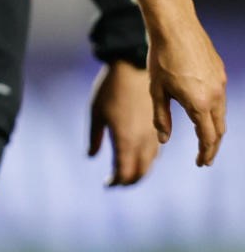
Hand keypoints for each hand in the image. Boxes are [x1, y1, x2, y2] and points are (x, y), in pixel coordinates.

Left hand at [90, 60, 159, 185]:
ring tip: (128, 172)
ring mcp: (154, 134)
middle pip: (140, 172)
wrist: (134, 67)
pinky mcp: (161, 126)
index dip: (116, 181)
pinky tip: (141, 156)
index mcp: (125, 140)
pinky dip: (149, 159)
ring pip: (150, 163)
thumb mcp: (95, 112)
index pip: (124, 172)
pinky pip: (156, 151)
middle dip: (129, 180)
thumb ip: (94, 137)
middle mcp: (143, 141)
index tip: (108, 184)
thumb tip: (91, 155)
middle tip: (118, 182)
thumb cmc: (110, 89)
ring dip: (140, 171)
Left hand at [147, 21, 226, 165]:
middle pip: (219, 129)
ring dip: (215, 129)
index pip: (207, 137)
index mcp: (199, 103)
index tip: (200, 163)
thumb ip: (161, 117)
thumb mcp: (156, 90)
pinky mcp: (220, 71)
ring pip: (222, 113)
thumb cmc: (160, 57)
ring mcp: (220, 82)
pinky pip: (220, 97)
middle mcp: (215, 95)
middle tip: (205, 158)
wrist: (174, 25)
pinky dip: (215, 111)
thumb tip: (164, 140)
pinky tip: (205, 111)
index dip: (204, 152)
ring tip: (206, 139)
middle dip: (212, 146)